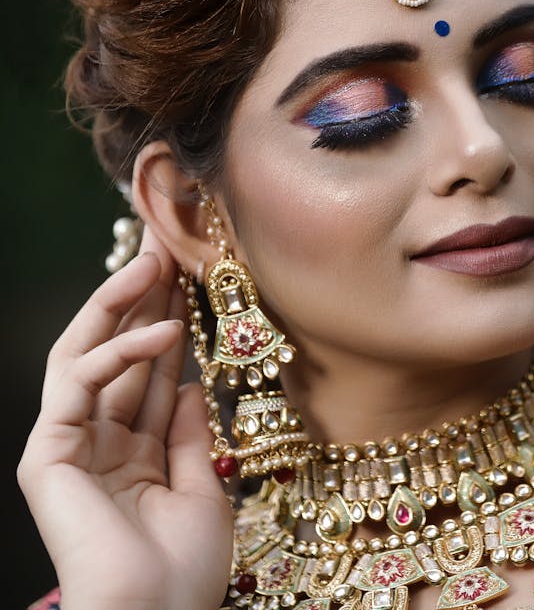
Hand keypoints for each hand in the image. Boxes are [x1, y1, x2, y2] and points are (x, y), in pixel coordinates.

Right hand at [17, 227, 233, 609]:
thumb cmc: (184, 570)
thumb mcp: (202, 485)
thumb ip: (188, 432)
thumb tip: (186, 381)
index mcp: (130, 452)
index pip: (146, 372)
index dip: (166, 323)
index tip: (190, 278)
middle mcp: (96, 442)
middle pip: (115, 352)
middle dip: (139, 299)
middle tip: (165, 246)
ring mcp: (68, 445)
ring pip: (85, 353)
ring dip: (120, 303)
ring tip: (157, 259)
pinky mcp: (47, 454)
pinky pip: (79, 384)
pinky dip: (120, 352)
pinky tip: (164, 329)